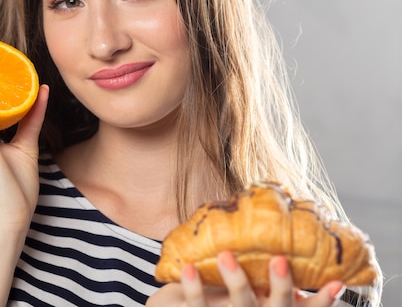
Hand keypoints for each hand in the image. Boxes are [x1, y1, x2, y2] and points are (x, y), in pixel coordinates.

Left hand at [146, 251, 345, 306]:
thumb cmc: (219, 292)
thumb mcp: (249, 285)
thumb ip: (264, 269)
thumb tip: (280, 226)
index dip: (322, 301)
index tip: (337, 282)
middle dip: (281, 287)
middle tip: (279, 260)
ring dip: (235, 280)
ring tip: (226, 254)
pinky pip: (197, 306)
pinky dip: (193, 287)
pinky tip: (188, 267)